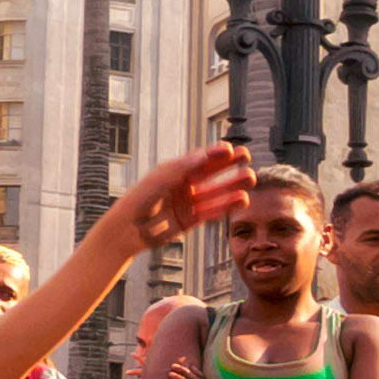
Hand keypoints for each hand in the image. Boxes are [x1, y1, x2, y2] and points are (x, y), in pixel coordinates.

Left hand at [114, 140, 251, 250]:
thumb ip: (182, 168)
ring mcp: (187, 202)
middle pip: (211, 172)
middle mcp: (183, 185)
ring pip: (215, 192)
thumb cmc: (138, 200)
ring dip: (232, 185)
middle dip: (229, 164)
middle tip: (247, 156)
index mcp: (174, 171)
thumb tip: (204, 155)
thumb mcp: (159, 180)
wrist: (128, 230)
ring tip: (250, 178)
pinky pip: (211, 211)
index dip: (215, 153)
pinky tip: (241, 199)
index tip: (230, 148)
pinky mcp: (190, 220)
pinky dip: (226, 206)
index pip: (199, 159)